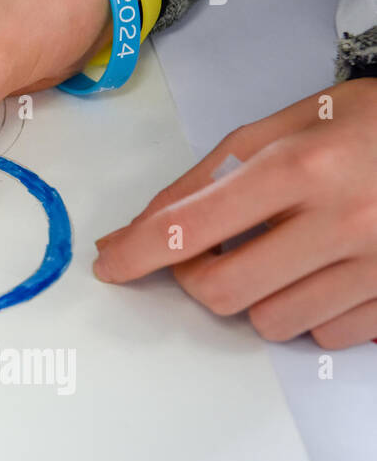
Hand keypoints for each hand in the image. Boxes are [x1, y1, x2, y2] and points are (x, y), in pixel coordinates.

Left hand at [94, 78, 376, 348]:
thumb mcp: (285, 123)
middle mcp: (343, 220)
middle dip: (197, 279)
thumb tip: (140, 227)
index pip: (191, 226)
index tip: (110, 265)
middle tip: (202, 256)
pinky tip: (322, 273)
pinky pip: (327, 336)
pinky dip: (309, 314)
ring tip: (279, 255)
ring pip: (273, 322)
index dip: (138, 252)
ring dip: (256, 297)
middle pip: (225, 291)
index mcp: (302, 166)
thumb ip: (208, 175)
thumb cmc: (369, 124)